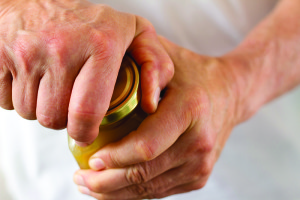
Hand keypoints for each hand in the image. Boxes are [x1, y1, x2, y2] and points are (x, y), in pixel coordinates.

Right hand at [0, 0, 172, 143]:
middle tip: (70, 101)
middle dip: (62, 119)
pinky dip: (19, 97)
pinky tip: (32, 78)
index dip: (84, 132)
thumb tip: (151, 103)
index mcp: (100, 45)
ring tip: (53, 86)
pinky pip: (6, 100)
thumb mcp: (133, 32)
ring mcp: (27, 52)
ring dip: (41, 108)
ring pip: (30, 112)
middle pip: (54, 117)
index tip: (85, 134)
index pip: (87, 112)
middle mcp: (62, 49)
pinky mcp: (1, 57)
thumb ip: (154, 64)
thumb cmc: (90, 21)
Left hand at [73, 37, 240, 198]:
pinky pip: (159, 191)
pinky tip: (116, 186)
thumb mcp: (167, 57)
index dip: (112, 158)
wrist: (230, 93)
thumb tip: (102, 81)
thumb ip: (139, 62)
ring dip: (115, 193)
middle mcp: (199, 143)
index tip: (88, 159)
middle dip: (105, 183)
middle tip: (80, 177)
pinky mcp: (199, 176)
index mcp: (190, 110)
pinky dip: (134, 193)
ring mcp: (201, 164)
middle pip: (143, 175)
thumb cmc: (192, 73)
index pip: (144, 147)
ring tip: (90, 185)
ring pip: (149, 190)